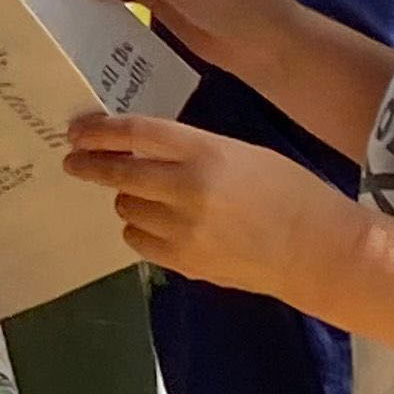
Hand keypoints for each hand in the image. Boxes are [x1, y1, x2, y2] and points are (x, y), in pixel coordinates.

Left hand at [62, 114, 365, 306]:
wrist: (319, 250)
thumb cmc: (288, 191)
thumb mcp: (240, 153)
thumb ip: (190, 151)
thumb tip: (140, 150)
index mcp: (206, 152)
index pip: (136, 134)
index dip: (100, 131)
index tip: (76, 131)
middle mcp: (187, 189)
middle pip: (119, 173)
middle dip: (90, 165)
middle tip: (74, 162)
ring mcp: (183, 230)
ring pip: (126, 208)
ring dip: (127, 198)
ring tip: (145, 196)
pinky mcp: (184, 263)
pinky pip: (139, 241)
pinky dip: (140, 229)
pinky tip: (157, 224)